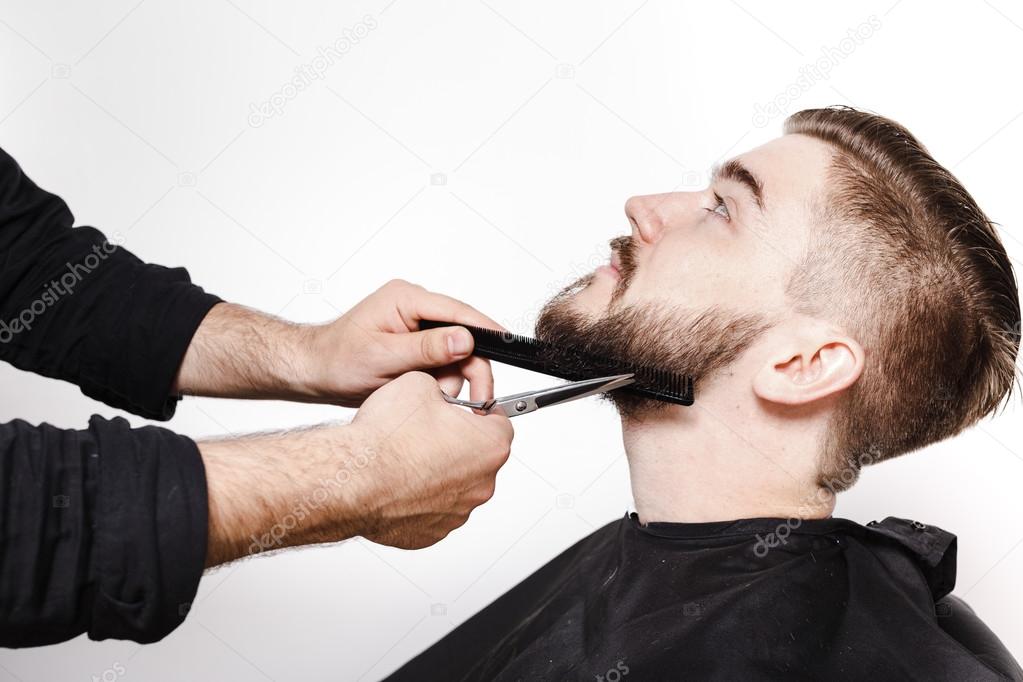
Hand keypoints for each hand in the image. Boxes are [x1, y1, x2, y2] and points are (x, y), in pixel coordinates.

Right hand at [200, 371, 513, 564]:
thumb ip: (443, 385)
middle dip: (458, 443)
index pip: (499, 421)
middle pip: (478, 456)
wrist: (350, 479)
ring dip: (438, 472)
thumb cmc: (384, 438)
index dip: (475, 412)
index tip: (459, 410)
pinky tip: (397, 482)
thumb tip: (442, 388)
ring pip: (455, 485)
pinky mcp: (432, 533)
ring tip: (406, 457)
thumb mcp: (420, 382)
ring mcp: (457, 513)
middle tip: (427, 431)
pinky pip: (431, 510)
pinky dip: (419, 497)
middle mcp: (482, 484)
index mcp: (490, 445)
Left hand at [306, 279, 505, 406]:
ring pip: (456, 354)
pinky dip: (440, 382)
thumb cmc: (337, 360)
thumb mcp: (384, 356)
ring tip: (432, 397)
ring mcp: (417, 328)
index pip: (458, 310)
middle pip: (463, 335)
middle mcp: (416, 309)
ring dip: (451, 379)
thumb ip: (427, 348)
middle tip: (477, 398)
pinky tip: (426, 393)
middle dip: (469, 368)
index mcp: (407, 298)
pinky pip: (443, 363)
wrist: (315, 374)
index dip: (486, 329)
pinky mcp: (417, 346)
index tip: (508, 344)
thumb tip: (466, 338)